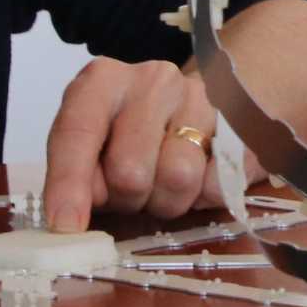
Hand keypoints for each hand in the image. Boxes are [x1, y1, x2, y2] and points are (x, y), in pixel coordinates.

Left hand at [41, 58, 260, 231]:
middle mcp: (151, 81)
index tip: (66, 226)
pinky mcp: (240, 125)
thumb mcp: (91, 148)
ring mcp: (200, 98)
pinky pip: (217, 185)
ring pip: (177, 179)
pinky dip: (202, 198)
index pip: (77, 132)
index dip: (68, 184)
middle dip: (126, 199)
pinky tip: (196, 180)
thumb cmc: (130, 135)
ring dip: (165, 201)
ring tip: (161, 187)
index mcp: (102, 81)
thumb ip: (78, 176)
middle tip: (130, 195)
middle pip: (130, 170)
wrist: (200, 105)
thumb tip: (73, 218)